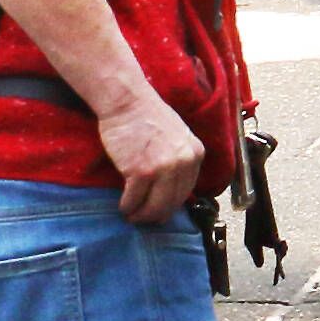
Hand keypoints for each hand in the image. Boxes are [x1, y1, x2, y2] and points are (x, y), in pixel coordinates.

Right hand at [96, 87, 209, 223]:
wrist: (128, 102)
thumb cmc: (148, 117)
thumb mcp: (177, 137)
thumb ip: (179, 160)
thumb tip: (172, 189)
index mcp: (196, 153)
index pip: (187, 191)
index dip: (171, 205)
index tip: (160, 212)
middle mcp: (184, 162)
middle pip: (172, 203)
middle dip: (156, 215)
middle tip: (143, 219)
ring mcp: (164, 167)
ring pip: (154, 207)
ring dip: (141, 215)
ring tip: (131, 214)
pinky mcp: (141, 171)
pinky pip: (133, 200)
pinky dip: (127, 207)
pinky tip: (123, 206)